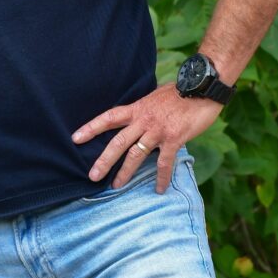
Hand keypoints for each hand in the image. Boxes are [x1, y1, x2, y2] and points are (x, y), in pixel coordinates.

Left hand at [71, 83, 221, 192]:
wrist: (201, 88)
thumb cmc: (179, 92)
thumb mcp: (154, 97)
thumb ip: (143, 109)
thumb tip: (137, 118)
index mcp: (137, 109)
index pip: (108, 118)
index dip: (91, 128)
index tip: (76, 138)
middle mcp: (143, 120)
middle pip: (118, 142)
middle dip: (104, 160)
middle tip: (92, 175)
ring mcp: (157, 130)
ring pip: (136, 155)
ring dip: (125, 172)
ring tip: (116, 186)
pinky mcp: (173, 139)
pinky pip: (164, 162)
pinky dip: (161, 177)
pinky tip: (158, 189)